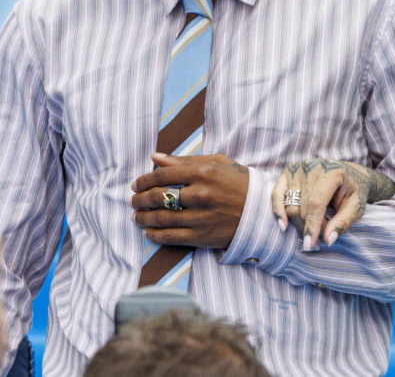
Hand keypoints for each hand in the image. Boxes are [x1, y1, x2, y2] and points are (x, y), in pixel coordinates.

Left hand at [131, 154, 249, 249]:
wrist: (261, 210)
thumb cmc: (238, 182)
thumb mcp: (217, 163)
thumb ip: (185, 160)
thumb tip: (155, 158)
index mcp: (204, 172)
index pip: (163, 175)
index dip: (144, 179)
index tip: (137, 184)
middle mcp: (201, 194)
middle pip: (158, 196)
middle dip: (140, 199)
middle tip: (134, 200)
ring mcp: (201, 216)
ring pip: (161, 217)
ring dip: (143, 217)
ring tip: (137, 216)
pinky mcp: (202, 236)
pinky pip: (170, 237)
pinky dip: (154, 234)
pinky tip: (148, 231)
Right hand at [272, 160, 394, 251]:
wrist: (350, 173)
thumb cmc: (354, 190)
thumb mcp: (357, 206)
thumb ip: (344, 222)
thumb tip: (328, 239)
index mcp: (332, 171)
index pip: (316, 202)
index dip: (312, 225)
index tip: (310, 245)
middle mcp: (312, 166)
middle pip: (302, 206)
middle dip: (308, 227)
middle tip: (318, 241)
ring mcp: (298, 168)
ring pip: (290, 204)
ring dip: (298, 223)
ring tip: (311, 233)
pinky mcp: (288, 171)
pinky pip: (277, 194)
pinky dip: (278, 211)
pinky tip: (283, 225)